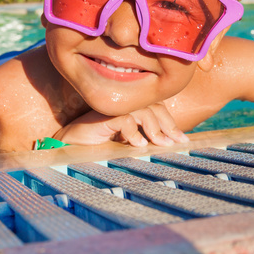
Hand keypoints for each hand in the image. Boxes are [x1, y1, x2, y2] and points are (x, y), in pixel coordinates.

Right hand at [55, 103, 189, 146]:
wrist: (71, 148)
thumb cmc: (99, 147)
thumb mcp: (126, 144)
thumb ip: (143, 138)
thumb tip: (169, 145)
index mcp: (131, 108)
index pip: (157, 108)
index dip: (171, 123)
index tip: (183, 140)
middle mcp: (124, 104)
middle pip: (154, 106)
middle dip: (168, 125)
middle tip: (176, 142)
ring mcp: (114, 108)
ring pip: (143, 111)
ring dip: (154, 129)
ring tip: (159, 145)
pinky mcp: (103, 116)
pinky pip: (125, 119)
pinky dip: (133, 132)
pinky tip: (137, 145)